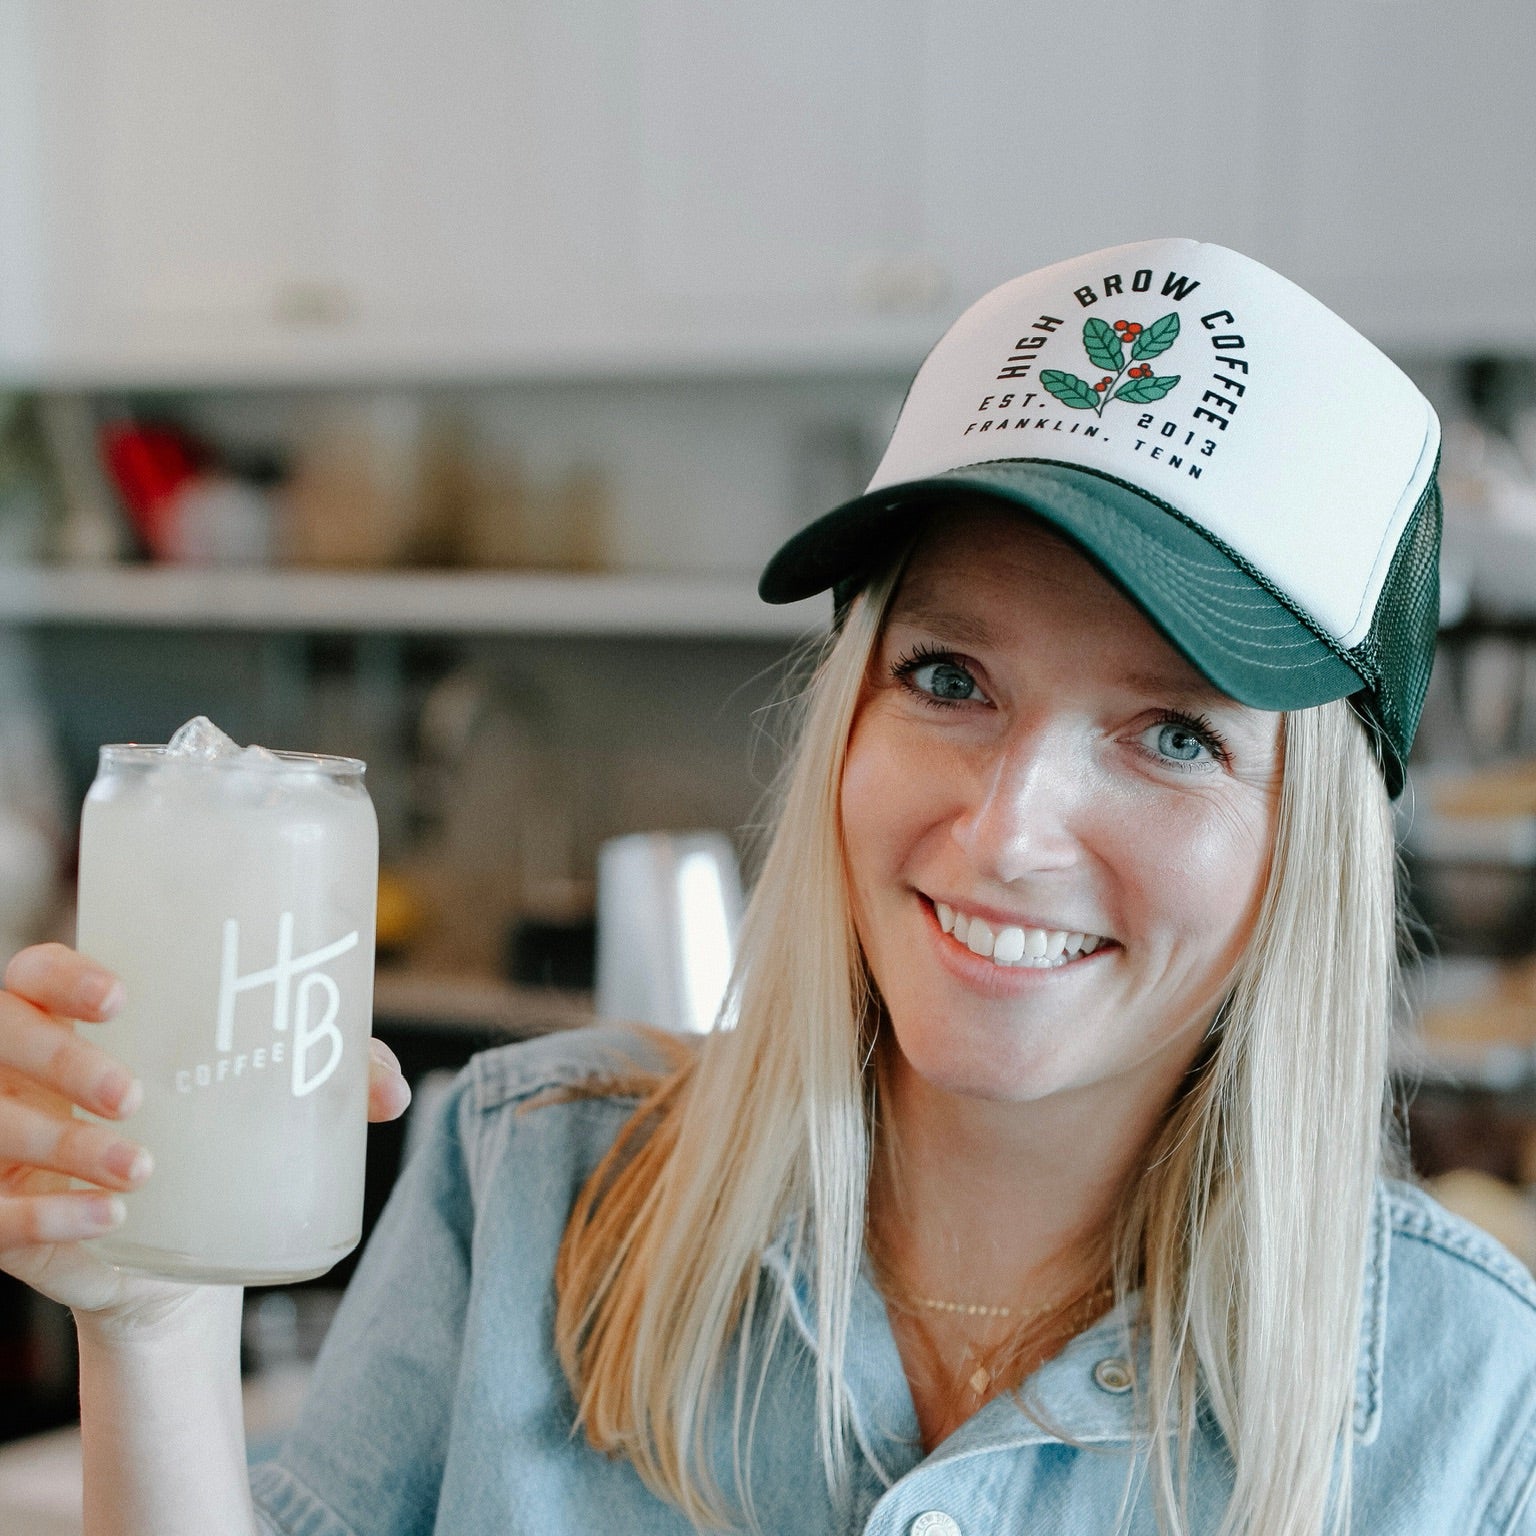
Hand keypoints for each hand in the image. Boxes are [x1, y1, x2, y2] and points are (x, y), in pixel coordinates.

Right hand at [0, 941, 412, 1334]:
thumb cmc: (218, 1137)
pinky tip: (108, 1217)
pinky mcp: (0, 1215)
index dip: (63, 976)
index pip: (35, 971)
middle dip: (66, 1062)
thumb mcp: (269, 1094)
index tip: (121, 997)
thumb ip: (331, 1073)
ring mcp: (1, 1139)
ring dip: (66, 1146)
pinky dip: (46, 1218)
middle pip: (7, 1037)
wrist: (182, 1255)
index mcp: (74, 1017)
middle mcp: (21, 1069)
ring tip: (142, 1168)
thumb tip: (391, 1092)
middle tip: (135, 1095)